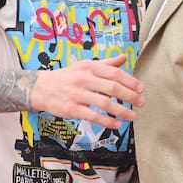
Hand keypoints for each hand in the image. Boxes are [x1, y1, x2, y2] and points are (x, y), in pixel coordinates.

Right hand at [30, 55, 144, 128]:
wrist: (41, 88)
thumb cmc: (66, 77)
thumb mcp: (85, 65)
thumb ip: (105, 63)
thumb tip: (123, 58)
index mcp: (89, 67)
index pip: (115, 73)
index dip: (130, 81)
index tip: (141, 89)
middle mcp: (84, 79)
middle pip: (112, 88)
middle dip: (129, 96)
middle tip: (140, 102)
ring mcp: (77, 94)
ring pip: (104, 103)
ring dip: (121, 110)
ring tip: (132, 116)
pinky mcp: (72, 109)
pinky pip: (92, 116)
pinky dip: (106, 121)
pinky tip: (116, 124)